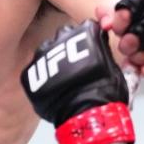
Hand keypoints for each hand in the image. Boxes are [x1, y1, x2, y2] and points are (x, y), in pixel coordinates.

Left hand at [21, 20, 134, 143]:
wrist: (87, 115)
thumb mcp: (113, 65)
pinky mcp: (30, 72)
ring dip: (53, 63)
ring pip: (46, 52)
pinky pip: (34, 71)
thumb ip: (102, 51)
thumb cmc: (104, 92)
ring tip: (64, 81)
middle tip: (76, 68)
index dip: (87, 42)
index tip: (88, 52)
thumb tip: (99, 48)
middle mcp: (61, 37)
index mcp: (85, 32)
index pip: (85, 28)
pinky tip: (54, 90)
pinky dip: (42, 79)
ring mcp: (43, 54)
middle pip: (63, 37)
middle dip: (68, 49)